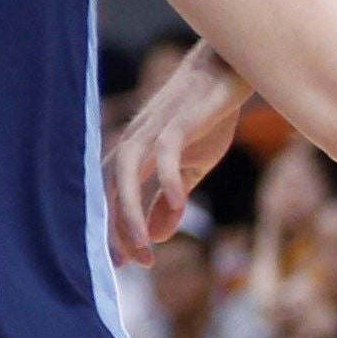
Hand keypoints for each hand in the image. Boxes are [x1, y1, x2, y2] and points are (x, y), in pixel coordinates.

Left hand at [107, 44, 245, 264]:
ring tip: (145, 247)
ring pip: (126, 175)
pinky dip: (167, 180)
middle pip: (109, 190)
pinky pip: (165, 154)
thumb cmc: (205, 119)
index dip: (112, 231)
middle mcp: (133, 143)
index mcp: (133, 156)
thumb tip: (155, 237)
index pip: (110, 198)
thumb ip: (169, 201)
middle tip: (130, 264)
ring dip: (131, 213)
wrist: (227, 73)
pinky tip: (179, 205)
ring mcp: (152, 132)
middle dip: (115, 230)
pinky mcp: (176, 122)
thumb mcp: (188, 168)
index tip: (123, 264)